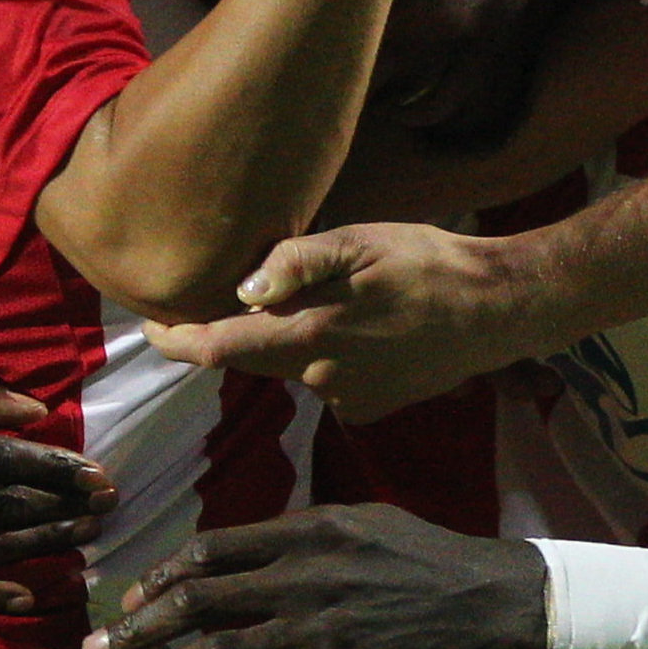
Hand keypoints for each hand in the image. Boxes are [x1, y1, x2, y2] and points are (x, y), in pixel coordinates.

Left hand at [84, 506, 548, 648]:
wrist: (498, 602)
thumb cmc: (433, 557)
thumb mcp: (365, 520)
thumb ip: (304, 533)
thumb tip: (249, 549)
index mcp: (308, 531)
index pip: (210, 552)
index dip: (159, 578)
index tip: (127, 601)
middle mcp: (304, 577)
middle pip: (197, 603)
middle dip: (133, 630)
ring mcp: (320, 631)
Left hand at [148, 218, 541, 421]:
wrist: (496, 311)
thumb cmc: (428, 264)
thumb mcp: (361, 242)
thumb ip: (297, 262)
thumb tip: (242, 288)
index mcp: (308, 335)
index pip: (217, 350)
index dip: (176, 341)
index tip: (150, 327)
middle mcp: (318, 377)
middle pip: (253, 359)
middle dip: (236, 331)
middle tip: (242, 290)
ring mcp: (346, 397)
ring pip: (294, 365)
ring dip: (291, 338)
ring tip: (329, 297)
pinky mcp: (373, 406)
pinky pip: (329, 380)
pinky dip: (329, 355)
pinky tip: (363, 326)